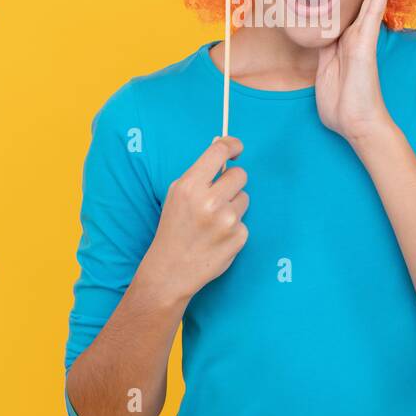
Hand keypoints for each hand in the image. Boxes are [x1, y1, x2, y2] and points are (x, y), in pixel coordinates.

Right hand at [142, 136, 249, 302]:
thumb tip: (222, 146)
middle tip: (218, 196)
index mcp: (190, 186)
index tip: (237, 148)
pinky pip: (244, 221)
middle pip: (240, 174)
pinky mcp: (239, 237)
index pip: (219, 152)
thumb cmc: (174, 228)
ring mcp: (227, 220)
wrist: (171, 270)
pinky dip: (234, 228)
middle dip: (232, 182)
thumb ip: (199, 173)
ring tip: (213, 222)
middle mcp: (210, 201)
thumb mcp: (176, 195)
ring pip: (244, 198)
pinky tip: (217, 238)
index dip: (231, 145)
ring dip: (233, 206)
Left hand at [314, 0, 405, 144]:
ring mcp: (363, 38)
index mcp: (345, 40)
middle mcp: (356, 35)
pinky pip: (373, 12)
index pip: (352, 5)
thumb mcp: (324, 71)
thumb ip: (324, 51)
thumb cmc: (342, 105)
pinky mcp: (365, 44)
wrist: (356, 125)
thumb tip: (321, 36)